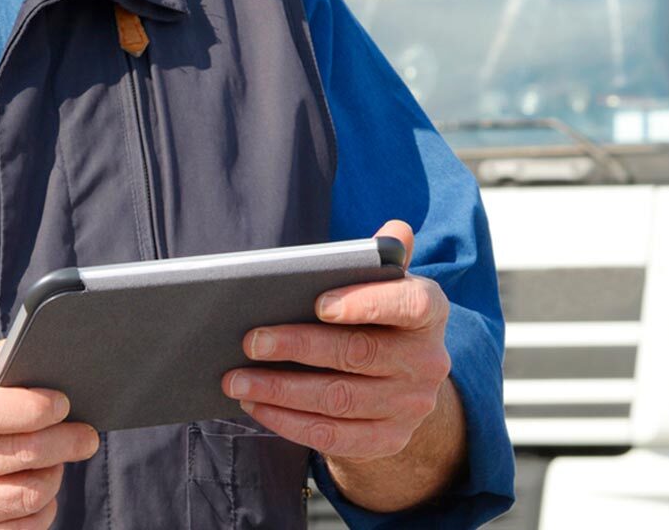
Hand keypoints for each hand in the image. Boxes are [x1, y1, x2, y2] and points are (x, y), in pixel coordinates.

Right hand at [0, 341, 98, 528]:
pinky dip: (38, 512)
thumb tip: (19, 357)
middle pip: (16, 457)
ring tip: (58, 461)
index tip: (62, 402)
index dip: (33, 406)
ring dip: (53, 477)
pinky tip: (38, 493)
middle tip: (84, 434)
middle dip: (64, 442)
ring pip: (23, 498)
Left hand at [224, 220, 451, 461]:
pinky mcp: (389, 440)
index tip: (319, 303)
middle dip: (298, 347)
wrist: (401, 388)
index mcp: (431, 313)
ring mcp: (411, 405)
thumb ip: (385, 260)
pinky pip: (334, 436)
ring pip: (338, 399)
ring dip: (281, 390)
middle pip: (358, 353)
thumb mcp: (389, 288)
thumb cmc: (381, 322)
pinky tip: (257, 406)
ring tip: (237, 378)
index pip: (410, 306)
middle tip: (251, 341)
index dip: (366, 304)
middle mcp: (428, 361)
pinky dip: (290, 423)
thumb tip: (395, 228)